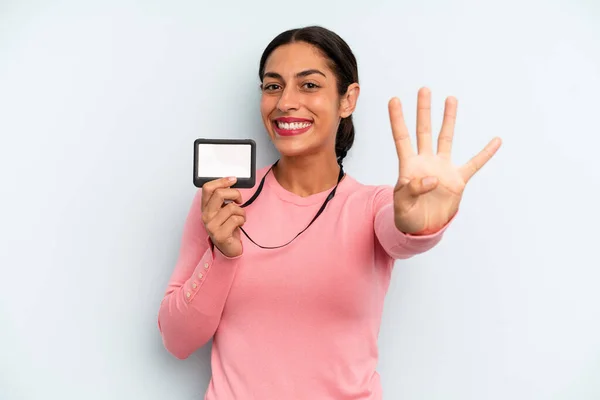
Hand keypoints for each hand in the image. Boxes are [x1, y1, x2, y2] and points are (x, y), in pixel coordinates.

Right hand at [201, 177, 245, 256]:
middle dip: (235, 193)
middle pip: (219, 194)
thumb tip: (231, 182)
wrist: (229, 248)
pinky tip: (240, 224)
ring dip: (241, 211)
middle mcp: (206, 215)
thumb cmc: (227, 227)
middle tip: (239, 200)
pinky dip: (242, 220)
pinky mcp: (220, 235)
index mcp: (205, 207)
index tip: (233, 179)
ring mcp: (211, 226)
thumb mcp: (223, 210)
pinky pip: (236, 219)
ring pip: (231, 207)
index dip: (221, 181)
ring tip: (240, 217)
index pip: (208, 188)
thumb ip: (223, 198)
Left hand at [389, 87, 501, 234]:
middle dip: (423, 110)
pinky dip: (485, 153)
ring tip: (451, 99)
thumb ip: (411, 191)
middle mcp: (425, 162)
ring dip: (448, 119)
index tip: (394, 100)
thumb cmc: (406, 216)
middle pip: (423, 131)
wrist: (422, 229)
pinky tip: (496, 140)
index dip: (397, 120)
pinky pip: (474, 164)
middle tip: (424, 89)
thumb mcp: (401, 206)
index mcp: (408, 166)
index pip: (402, 138)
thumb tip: (431, 179)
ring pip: (446, 139)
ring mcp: (442, 169)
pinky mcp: (457, 180)